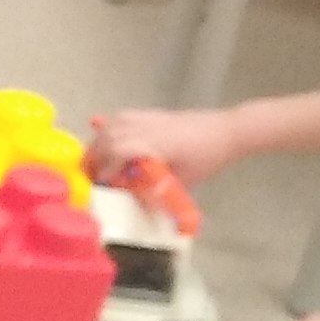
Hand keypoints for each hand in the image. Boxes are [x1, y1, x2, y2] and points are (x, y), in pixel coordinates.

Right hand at [90, 105, 236, 189]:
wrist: (226, 131)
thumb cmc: (207, 157)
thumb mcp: (185, 180)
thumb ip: (160, 191)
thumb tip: (140, 207)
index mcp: (154, 144)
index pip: (116, 152)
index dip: (104, 168)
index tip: (102, 183)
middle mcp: (144, 128)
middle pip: (106, 138)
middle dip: (94, 157)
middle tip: (92, 175)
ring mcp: (146, 118)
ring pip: (109, 126)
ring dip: (98, 143)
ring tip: (97, 160)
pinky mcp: (149, 114)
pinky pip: (119, 118)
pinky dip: (107, 128)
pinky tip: (106, 138)